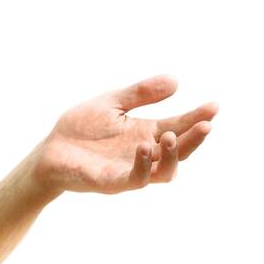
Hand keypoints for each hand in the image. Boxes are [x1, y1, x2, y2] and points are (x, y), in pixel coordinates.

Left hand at [28, 75, 217, 196]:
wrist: (49, 151)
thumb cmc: (79, 129)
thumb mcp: (111, 103)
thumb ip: (140, 94)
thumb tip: (176, 81)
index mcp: (146, 133)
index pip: (178, 126)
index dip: (197, 118)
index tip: (214, 106)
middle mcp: (143, 154)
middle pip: (179, 151)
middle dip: (194, 139)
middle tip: (206, 124)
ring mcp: (130, 170)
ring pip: (164, 172)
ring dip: (172, 156)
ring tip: (170, 136)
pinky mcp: (111, 182)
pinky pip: (135, 180)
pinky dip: (143, 166)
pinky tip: (143, 147)